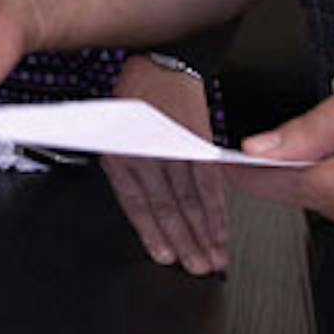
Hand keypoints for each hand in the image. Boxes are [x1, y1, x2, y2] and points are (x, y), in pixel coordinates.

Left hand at [102, 55, 226, 274]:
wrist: (160, 64)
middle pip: (168, 207)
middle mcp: (149, 153)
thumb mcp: (111, 135)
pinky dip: (218, 208)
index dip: (152, 234)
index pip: (138, 203)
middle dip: (184, 242)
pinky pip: (210, 181)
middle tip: (197, 269)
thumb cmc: (132, 100)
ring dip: (204, 233)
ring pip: (191, 199)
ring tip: (214, 259)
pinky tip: (222, 228)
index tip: (165, 257)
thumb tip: (140, 210)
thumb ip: (124, 171)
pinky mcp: (199, 141)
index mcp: (121, 154)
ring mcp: (176, 147)